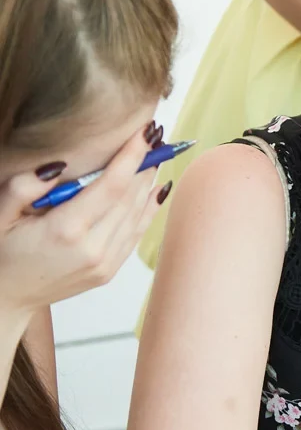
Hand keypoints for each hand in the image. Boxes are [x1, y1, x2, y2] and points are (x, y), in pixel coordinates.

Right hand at [0, 126, 166, 328]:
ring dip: (149, 183)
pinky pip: (137, 233)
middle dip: (145, 164)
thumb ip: (23, 187)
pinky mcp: (111, 271)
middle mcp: (93, 248)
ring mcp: (106, 263)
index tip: (146, 132)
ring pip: (138, 214)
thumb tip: (58, 166)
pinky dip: (149, 208)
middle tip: (155, 136)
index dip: (132, 156)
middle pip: (131, 197)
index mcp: (65, 231)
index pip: (112, 185)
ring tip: (156, 155)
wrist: (7, 297)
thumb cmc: (2, 252)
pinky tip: (157, 187)